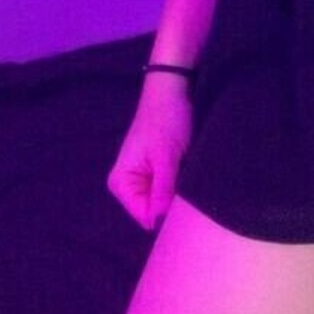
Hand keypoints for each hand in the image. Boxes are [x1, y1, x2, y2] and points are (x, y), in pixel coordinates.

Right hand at [107, 75, 193, 230]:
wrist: (173, 89)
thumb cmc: (167, 120)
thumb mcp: (167, 157)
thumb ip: (163, 191)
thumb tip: (160, 224)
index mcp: (121, 183)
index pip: (145, 217)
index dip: (166, 215)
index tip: (187, 206)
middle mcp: (128, 184)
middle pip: (154, 210)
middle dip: (172, 203)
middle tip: (191, 191)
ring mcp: (142, 176)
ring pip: (163, 199)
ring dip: (178, 192)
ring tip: (190, 177)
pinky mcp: (156, 169)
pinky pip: (168, 187)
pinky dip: (180, 182)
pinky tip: (189, 172)